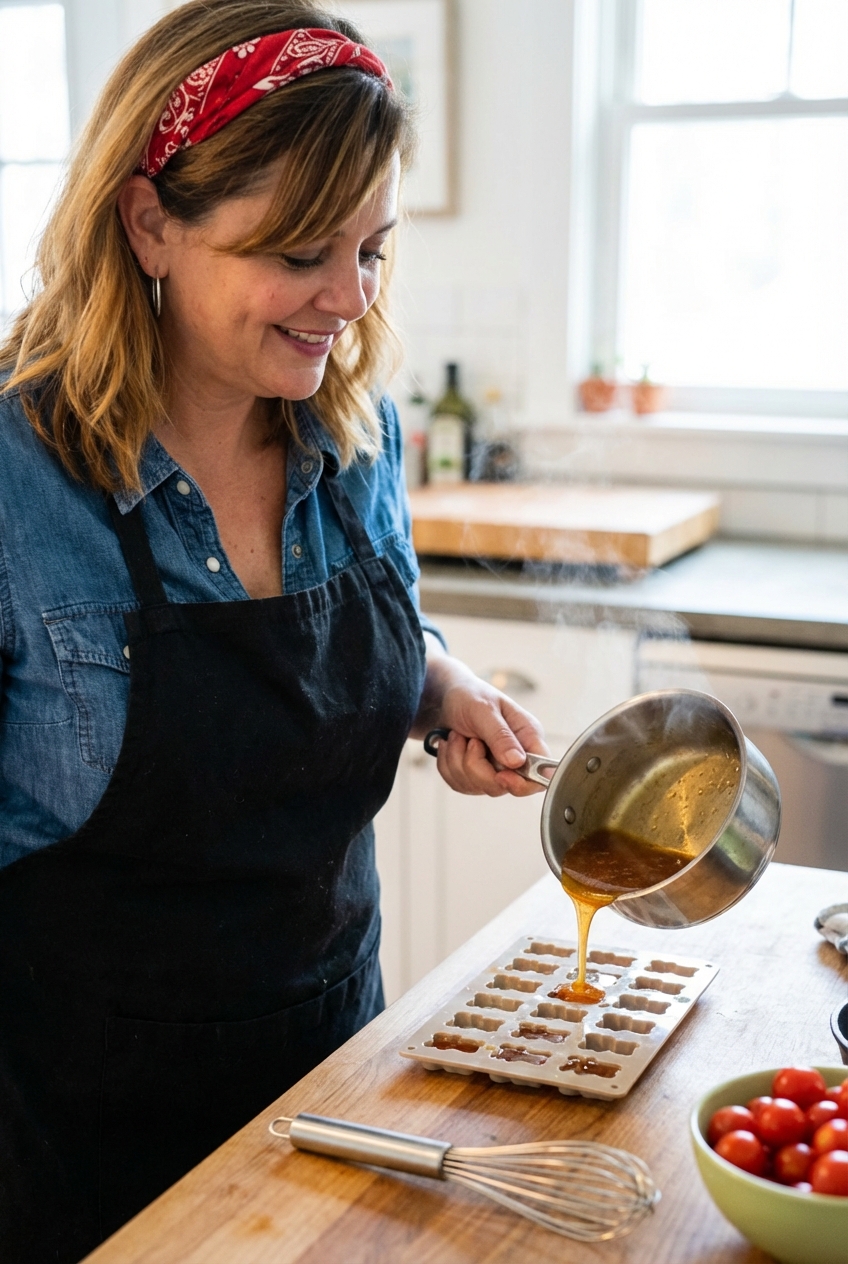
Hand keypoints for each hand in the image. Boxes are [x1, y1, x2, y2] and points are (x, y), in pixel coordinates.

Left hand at [413, 639, 550, 796]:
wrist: (445, 698)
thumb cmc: (470, 696)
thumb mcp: (484, 709)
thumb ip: (501, 735)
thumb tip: (518, 761)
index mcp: (528, 737)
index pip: (541, 773)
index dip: (524, 783)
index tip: (501, 776)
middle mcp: (515, 757)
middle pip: (503, 786)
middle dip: (476, 766)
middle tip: (470, 739)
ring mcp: (495, 770)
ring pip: (478, 787)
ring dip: (458, 761)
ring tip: (458, 736)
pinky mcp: (476, 776)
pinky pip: (460, 784)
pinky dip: (448, 764)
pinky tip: (452, 745)